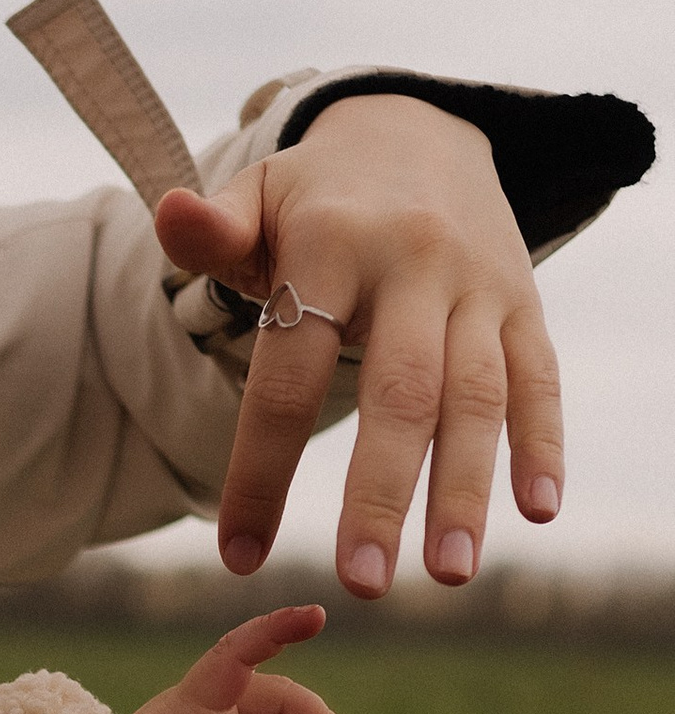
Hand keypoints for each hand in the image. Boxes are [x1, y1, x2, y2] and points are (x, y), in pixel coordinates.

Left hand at [154, 92, 561, 595]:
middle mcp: (414, 262)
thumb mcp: (257, 197)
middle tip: (361, 584)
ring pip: (476, 395)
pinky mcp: (523, 299)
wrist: (419, 129)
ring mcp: (476, 283)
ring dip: (465, 488)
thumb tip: (169, 214)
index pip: (287, 376)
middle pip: (399, 393)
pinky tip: (538, 510)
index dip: (261, 471)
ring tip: (449, 572)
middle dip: (379, 494)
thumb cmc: (314, 196)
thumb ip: (212, 232)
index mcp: (333, 245)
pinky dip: (543, 443)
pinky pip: (538, 376)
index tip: (238, 558)